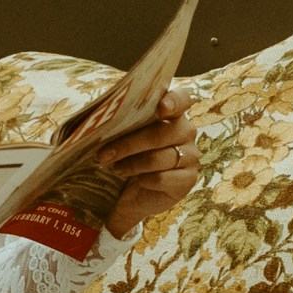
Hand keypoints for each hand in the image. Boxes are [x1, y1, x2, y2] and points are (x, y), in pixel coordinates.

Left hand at [96, 83, 200, 238]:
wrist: (130, 193)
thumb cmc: (125, 156)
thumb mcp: (119, 136)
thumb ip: (118, 121)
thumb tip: (101, 113)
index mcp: (172, 112)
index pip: (182, 99)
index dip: (173, 101)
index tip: (160, 108)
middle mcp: (186, 131)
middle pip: (160, 133)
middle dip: (128, 144)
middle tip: (103, 154)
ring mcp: (191, 155)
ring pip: (158, 157)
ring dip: (131, 164)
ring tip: (115, 168)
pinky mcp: (188, 179)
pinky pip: (162, 178)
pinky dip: (144, 180)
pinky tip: (137, 180)